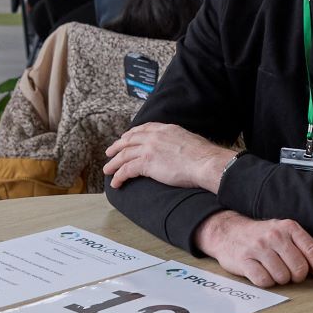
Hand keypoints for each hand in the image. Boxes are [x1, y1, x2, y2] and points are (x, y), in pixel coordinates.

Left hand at [102, 122, 233, 192]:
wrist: (205, 162)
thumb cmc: (203, 156)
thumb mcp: (188, 139)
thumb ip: (177, 140)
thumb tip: (178, 148)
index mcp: (165, 129)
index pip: (142, 129)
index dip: (130, 134)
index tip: (124, 139)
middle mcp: (154, 136)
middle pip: (128, 140)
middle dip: (117, 147)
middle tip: (109, 153)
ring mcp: (149, 149)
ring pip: (124, 155)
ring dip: (114, 163)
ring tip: (107, 170)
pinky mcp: (146, 163)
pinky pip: (126, 170)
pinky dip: (119, 177)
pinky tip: (116, 183)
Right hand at [195, 211, 312, 291]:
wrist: (229, 232)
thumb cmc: (264, 238)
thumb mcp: (287, 238)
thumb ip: (309, 255)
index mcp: (290, 228)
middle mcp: (275, 235)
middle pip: (299, 268)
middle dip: (296, 276)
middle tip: (288, 271)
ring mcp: (259, 247)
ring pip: (282, 277)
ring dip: (280, 279)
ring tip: (272, 269)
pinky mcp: (244, 260)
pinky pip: (264, 281)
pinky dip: (266, 282)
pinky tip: (261, 272)